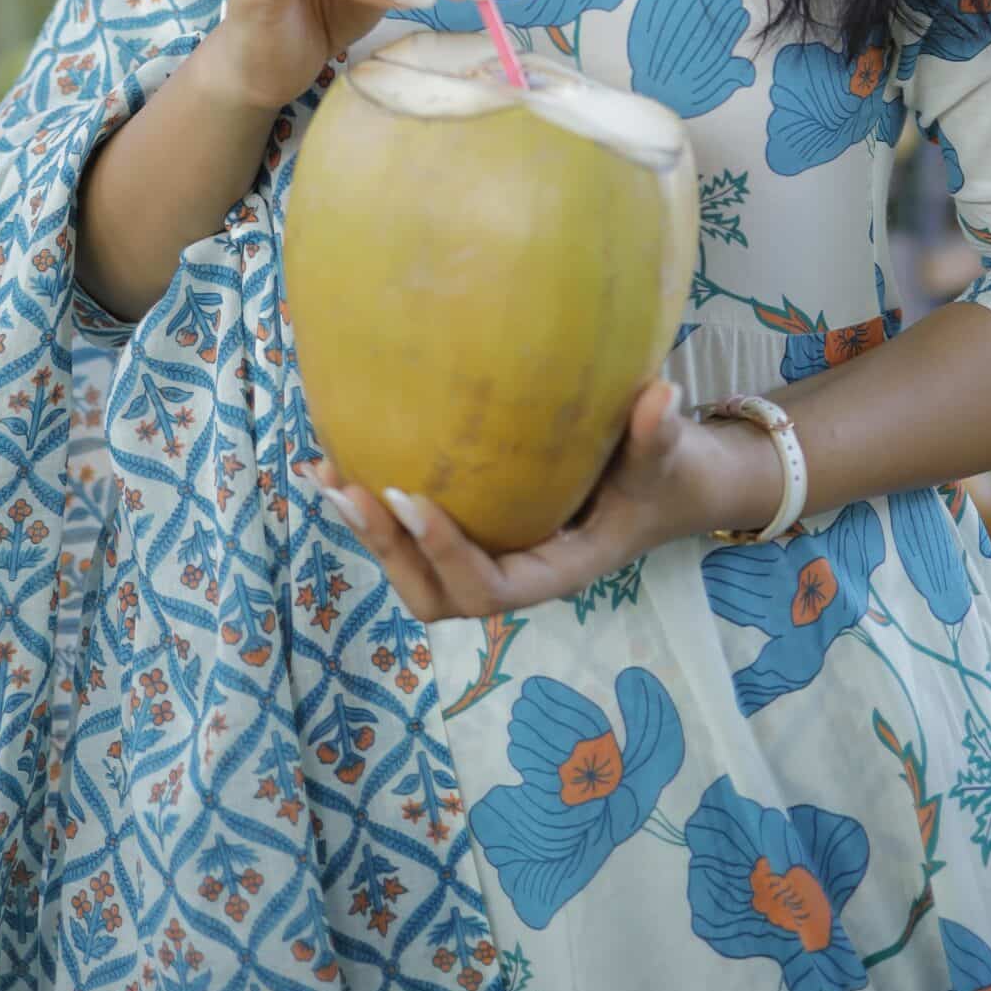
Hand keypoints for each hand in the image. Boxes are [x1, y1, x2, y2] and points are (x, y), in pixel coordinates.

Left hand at [311, 378, 725, 619]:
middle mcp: (512, 574)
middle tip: (351, 490)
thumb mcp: (665, 459)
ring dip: (367, 533)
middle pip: (435, 596)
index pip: (489, 588)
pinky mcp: (470, 531)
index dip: (446, 554)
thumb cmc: (661, 476)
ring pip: (413, 574)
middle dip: (389, 551)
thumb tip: (663, 394)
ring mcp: (487, 556)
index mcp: (555, 572)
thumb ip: (658, 435)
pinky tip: (335, 456)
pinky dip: (372, 507)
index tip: (412, 497)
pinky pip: (412, 537)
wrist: (661, 487)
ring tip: (325, 476)